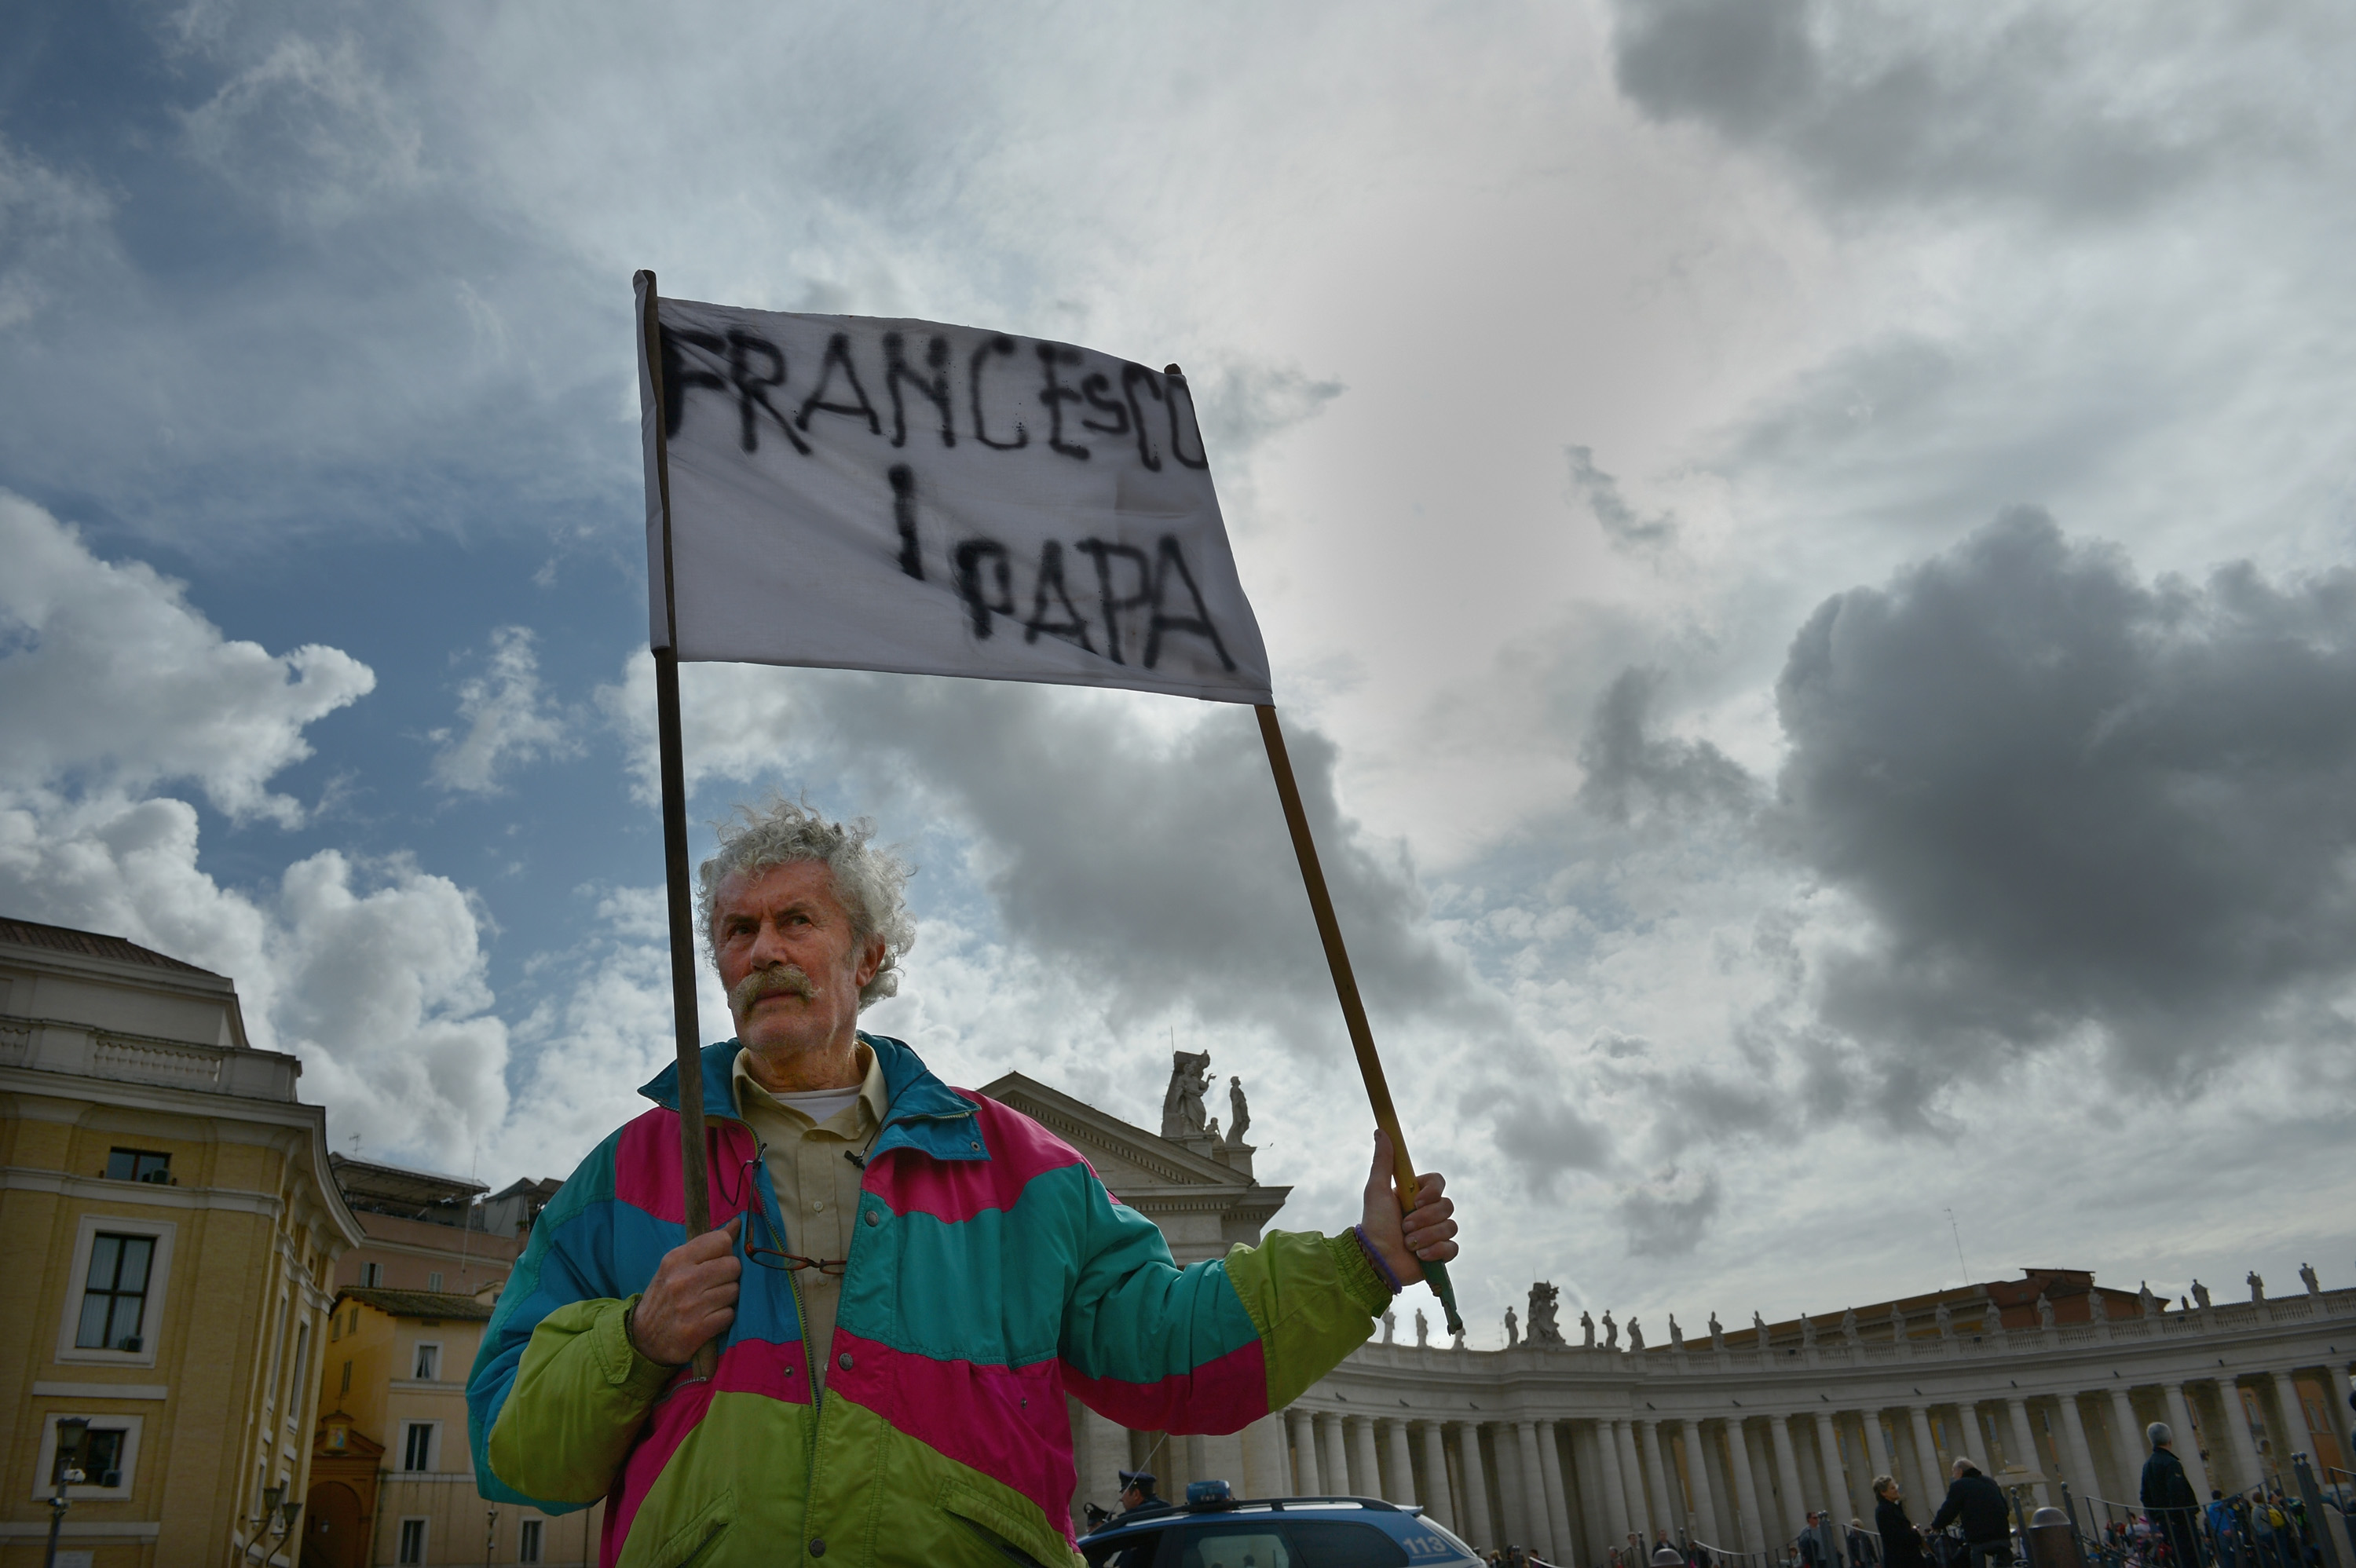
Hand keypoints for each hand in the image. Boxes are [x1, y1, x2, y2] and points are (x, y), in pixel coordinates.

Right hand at [627, 1217, 741, 1365]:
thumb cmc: (665, 1296)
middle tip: (715, 1284)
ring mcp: (690, 1306)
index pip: (721, 1241)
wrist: (642, 1338)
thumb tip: (737, 1222)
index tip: (716, 1261)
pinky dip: (724, 1317)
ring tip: (710, 1302)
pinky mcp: (697, 1329)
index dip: (725, 1252)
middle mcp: (682, 1280)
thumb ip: (707, 1244)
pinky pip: (730, 1314)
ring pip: (734, 1290)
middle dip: (729, 1276)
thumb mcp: (677, 1265)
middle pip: (733, 1265)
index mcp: (676, 1259)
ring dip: (727, 1298)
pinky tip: (709, 1318)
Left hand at [1358, 1129, 1457, 1285]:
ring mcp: (1436, 1233)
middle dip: (1424, 1218)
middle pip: (1447, 1206)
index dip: (1433, 1191)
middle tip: (1404, 1226)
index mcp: (1416, 1196)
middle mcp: (1428, 1213)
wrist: (1376, 1260)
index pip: (1438, 1183)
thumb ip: (1382, 1161)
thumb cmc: (1375, 1224)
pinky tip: (1420, 1256)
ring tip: (1408, 1244)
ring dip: (1426, 1236)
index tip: (1417, 1200)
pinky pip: (1453, 1248)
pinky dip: (1436, 1252)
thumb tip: (1381, 1131)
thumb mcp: (1376, 1190)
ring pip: (1450, 1226)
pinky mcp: (1441, 1254)